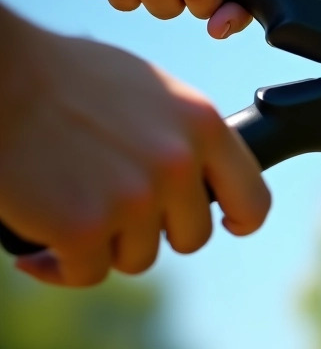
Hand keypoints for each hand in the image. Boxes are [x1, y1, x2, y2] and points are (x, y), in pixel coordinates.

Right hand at [0, 12, 270, 284]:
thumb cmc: (63, 76)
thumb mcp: (149, 91)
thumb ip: (180, 134)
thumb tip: (196, 174)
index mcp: (203, 125)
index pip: (254, 199)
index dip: (239, 220)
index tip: (224, 224)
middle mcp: (179, 163)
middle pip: (191, 236)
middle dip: (154, 230)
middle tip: (112, 209)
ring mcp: (135, 197)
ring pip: (137, 257)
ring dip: (105, 244)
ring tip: (69, 208)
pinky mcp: (85, 227)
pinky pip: (86, 272)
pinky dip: (60, 266)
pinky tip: (38, 247)